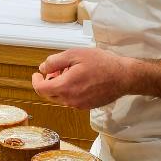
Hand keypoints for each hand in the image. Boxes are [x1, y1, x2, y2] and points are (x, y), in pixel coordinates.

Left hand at [32, 48, 160, 108]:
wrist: (124, 76)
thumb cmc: (102, 63)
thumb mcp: (74, 54)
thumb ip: (55, 61)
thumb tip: (43, 68)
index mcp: (65, 87)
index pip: (40, 90)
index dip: (36, 81)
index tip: (38, 74)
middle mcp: (71, 100)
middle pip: (49, 95)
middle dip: (48, 83)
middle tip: (56, 70)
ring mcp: (80, 105)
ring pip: (61, 98)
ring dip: (60, 86)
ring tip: (70, 72)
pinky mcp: (88, 106)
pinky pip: (72, 100)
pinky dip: (70, 91)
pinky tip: (79, 80)